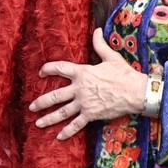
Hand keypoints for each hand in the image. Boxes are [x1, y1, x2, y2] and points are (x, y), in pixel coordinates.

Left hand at [30, 27, 147, 139]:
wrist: (136, 92)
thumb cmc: (124, 73)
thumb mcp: (111, 56)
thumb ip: (100, 44)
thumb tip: (97, 30)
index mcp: (82, 73)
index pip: (59, 69)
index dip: (48, 69)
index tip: (41, 73)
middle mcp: (79, 89)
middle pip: (55, 96)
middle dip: (41, 102)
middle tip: (32, 106)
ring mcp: (84, 103)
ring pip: (62, 112)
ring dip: (49, 118)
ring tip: (37, 123)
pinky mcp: (91, 115)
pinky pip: (77, 124)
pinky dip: (67, 131)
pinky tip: (59, 137)